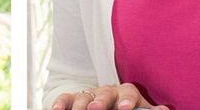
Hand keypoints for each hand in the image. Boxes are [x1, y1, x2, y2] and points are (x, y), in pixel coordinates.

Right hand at [51, 83, 168, 109]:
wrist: (110, 105)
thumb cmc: (126, 109)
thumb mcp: (138, 109)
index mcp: (126, 94)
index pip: (128, 92)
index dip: (126, 100)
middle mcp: (107, 92)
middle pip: (104, 92)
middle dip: (100, 101)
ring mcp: (90, 95)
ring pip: (84, 96)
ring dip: (79, 104)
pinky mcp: (74, 99)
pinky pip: (66, 98)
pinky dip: (61, 103)